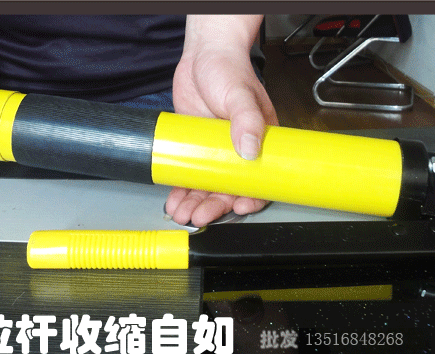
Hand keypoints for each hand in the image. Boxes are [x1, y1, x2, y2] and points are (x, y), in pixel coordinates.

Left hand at [166, 15, 277, 226]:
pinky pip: (190, 174)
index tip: (239, 205)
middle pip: (229, 188)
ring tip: (183, 214)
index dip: (251, 196)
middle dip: (215, 206)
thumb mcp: (240, 95)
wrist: (203, 55)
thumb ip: (247, 121)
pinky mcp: (194, 148)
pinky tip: (175, 199)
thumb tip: (250, 149)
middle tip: (200, 216)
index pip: (260, 178)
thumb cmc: (230, 70)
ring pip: (208, 186)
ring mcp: (215, 151)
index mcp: (259, 141)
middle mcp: (238, 150)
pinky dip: (183, 189)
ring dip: (196, 203)